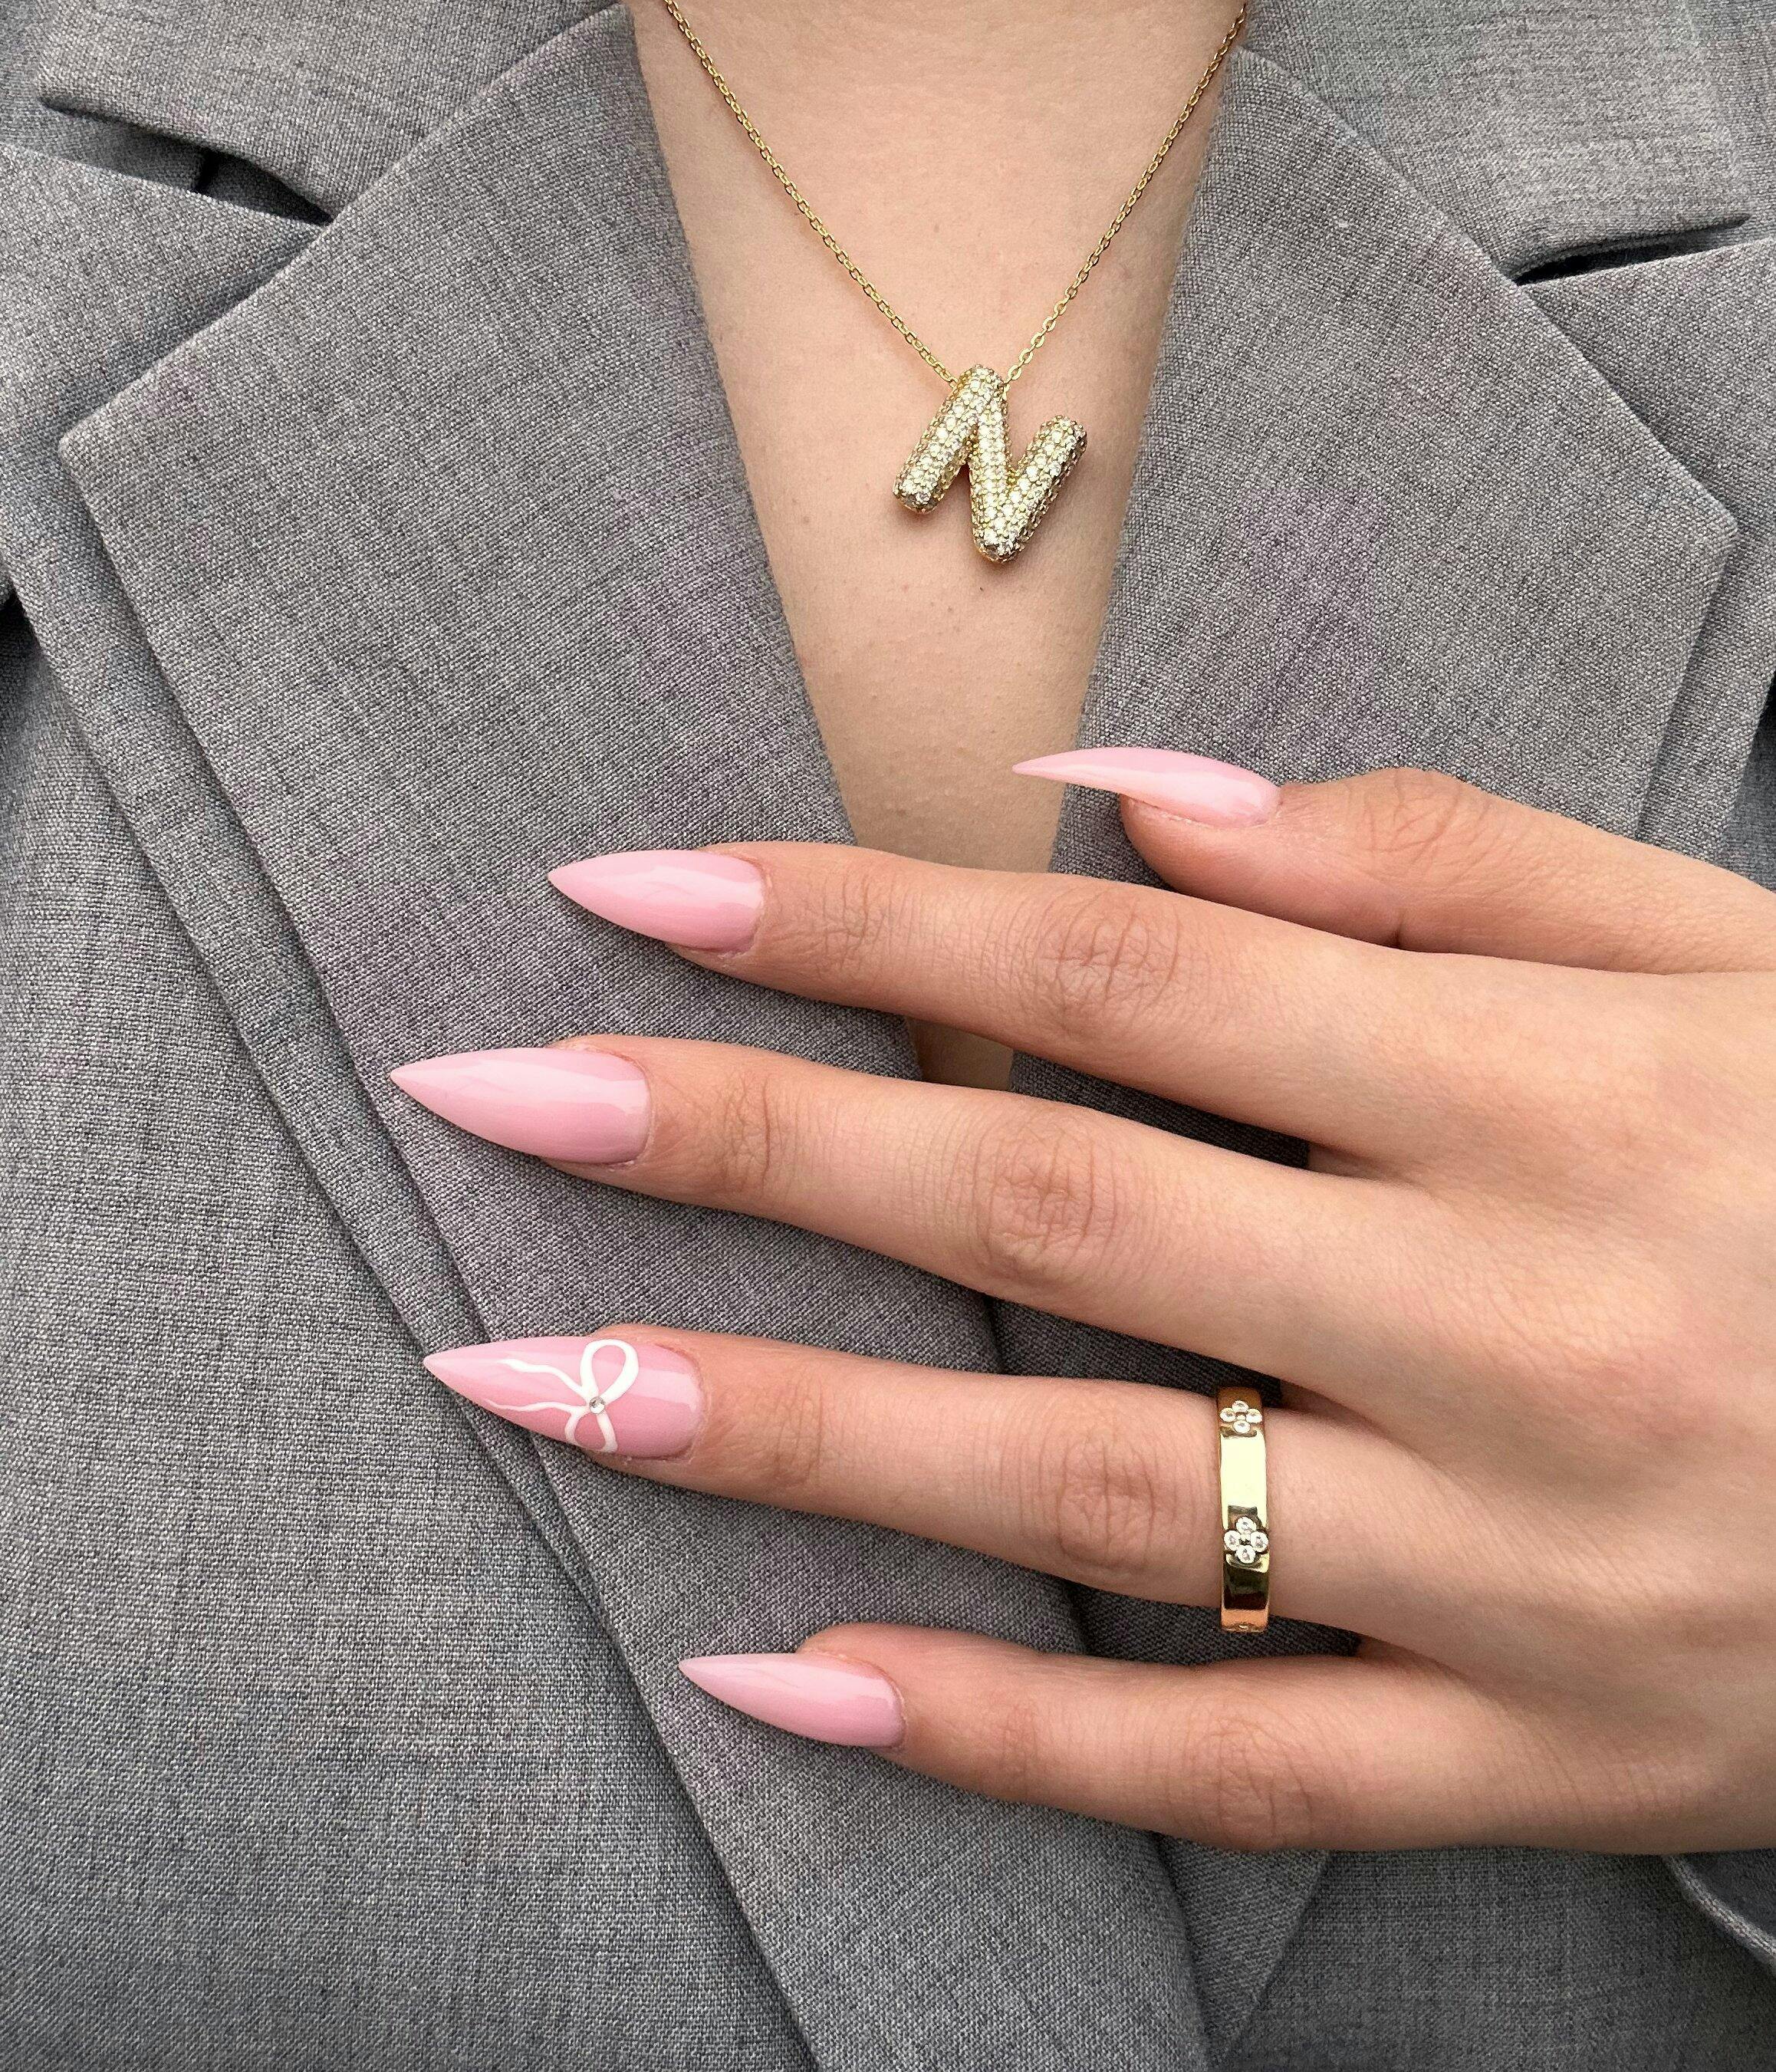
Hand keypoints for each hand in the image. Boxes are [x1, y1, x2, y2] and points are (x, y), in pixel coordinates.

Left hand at [397, 761, 1775, 1854]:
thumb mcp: (1719, 950)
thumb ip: (1433, 857)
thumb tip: (1116, 804)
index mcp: (1550, 1085)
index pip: (1123, 970)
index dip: (861, 922)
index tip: (635, 889)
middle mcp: (1511, 1317)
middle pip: (1051, 1206)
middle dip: (746, 1143)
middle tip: (495, 1096)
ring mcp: (1517, 1565)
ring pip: (1085, 1491)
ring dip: (782, 1434)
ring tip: (532, 1383)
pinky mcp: (1532, 1753)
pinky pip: (1225, 1763)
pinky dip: (996, 1730)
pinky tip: (774, 1681)